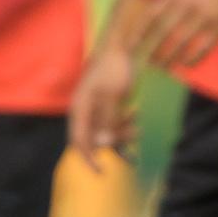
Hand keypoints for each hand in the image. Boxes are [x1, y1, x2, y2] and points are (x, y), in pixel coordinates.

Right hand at [68, 39, 138, 173]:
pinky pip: (111, 117)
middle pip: (93, 136)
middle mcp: (84, 108)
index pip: (78, 140)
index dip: (87, 158)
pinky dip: (123, 120)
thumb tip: (102, 144)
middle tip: (133, 137)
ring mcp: (94, 104)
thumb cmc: (113, 68)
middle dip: (112, 141)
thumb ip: (106, 120)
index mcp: (80, 108)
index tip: (101, 172)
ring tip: (139, 124)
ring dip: (121, 130)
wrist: (120, 44)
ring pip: (105, 128)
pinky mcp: (105, 99)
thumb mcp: (112, 95)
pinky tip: (137, 113)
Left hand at [130, 0, 217, 70]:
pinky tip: (186, 64)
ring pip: (182, 43)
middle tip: (146, 63)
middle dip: (153, 49)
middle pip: (164, 32)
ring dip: (171, 58)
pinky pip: (204, 47)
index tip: (131, 45)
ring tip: (164, 67)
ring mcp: (205, 15)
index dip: (140, 32)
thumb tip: (157, 13)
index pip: (152, 15)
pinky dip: (193, 58)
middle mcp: (188, 4)